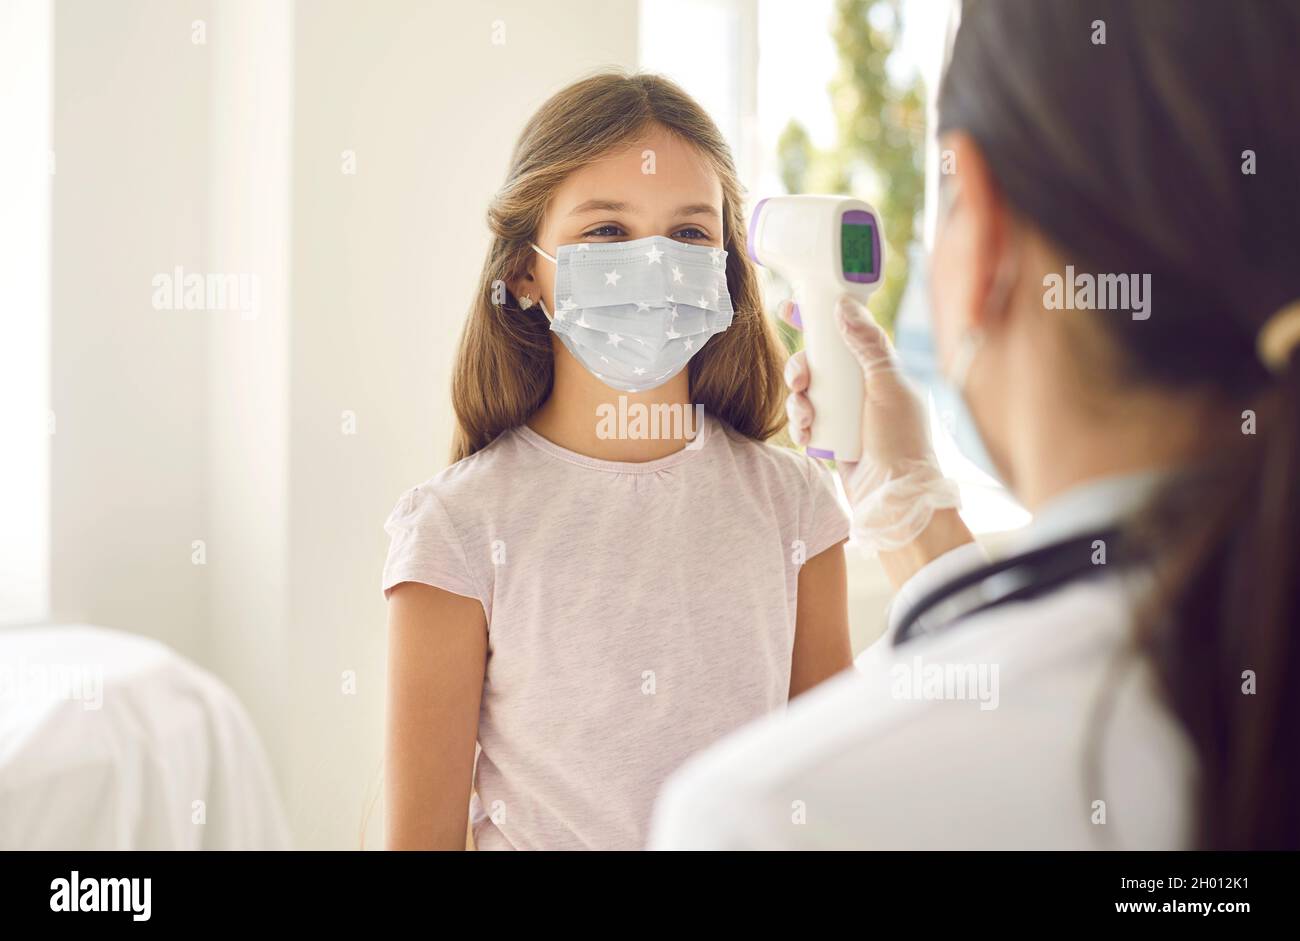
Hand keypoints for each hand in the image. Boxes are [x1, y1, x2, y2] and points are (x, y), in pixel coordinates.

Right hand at [780, 295, 962, 557]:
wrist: (896, 496)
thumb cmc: (901, 440)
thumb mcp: (889, 385)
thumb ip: (868, 345)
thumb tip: (843, 306)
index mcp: (878, 369)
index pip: (845, 334)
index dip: (817, 319)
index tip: (788, 307)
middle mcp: (859, 388)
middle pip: (817, 364)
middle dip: (800, 369)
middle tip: (798, 380)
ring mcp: (844, 414)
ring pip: (805, 394)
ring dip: (797, 403)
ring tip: (806, 420)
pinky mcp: (830, 438)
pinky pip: (804, 423)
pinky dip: (800, 427)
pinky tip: (806, 437)